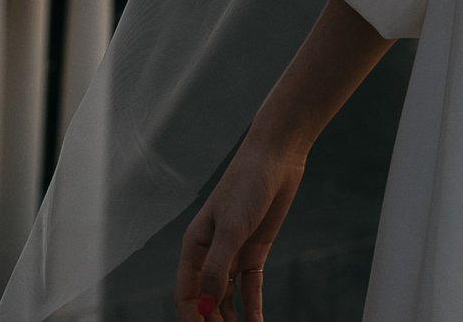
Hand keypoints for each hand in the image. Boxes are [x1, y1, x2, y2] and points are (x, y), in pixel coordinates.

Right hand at [176, 139, 304, 321]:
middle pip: (206, 299)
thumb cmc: (247, 184)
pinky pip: (250, 288)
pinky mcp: (255, 252)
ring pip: (227, 298)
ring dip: (231, 319)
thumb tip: (204, 306)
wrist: (277, 157)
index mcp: (194, 245)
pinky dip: (252, 308)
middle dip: (212, 321)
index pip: (186, 292)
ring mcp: (233, 253)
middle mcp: (211, 253)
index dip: (192, 316)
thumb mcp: (231, 227)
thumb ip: (217, 268)